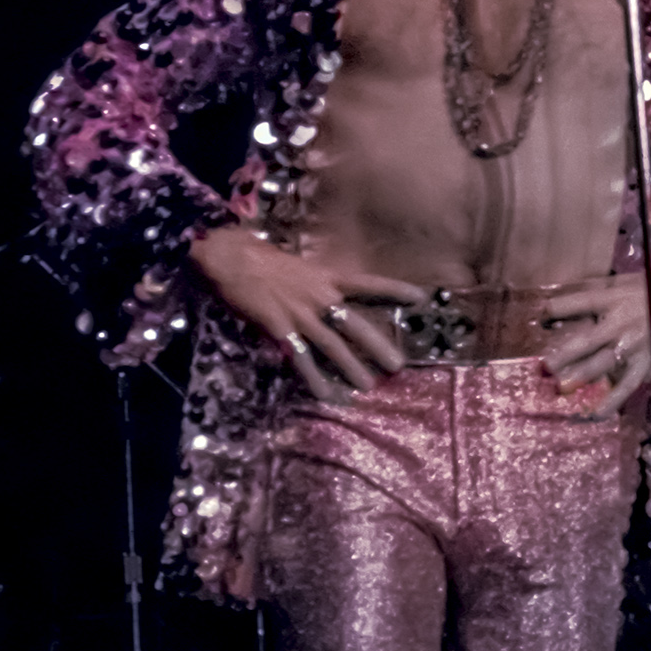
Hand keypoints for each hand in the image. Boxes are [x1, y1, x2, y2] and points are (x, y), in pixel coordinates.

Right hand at [188, 227, 423, 401]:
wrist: (229, 256)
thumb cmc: (261, 257)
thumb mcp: (298, 266)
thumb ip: (316, 284)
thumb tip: (331, 298)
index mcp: (326, 277)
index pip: (368, 283)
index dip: (394, 290)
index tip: (421, 298)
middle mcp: (319, 296)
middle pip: (355, 324)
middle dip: (377, 345)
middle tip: (398, 366)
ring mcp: (300, 314)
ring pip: (331, 345)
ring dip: (350, 367)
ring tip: (367, 386)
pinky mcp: (279, 329)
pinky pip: (299, 358)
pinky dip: (312, 377)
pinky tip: (325, 394)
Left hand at [539, 258, 650, 416]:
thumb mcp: (633, 278)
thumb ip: (607, 289)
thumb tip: (580, 295)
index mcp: (613, 296)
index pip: (574, 302)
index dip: (553, 309)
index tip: (539, 316)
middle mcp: (620, 321)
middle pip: (584, 339)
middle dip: (561, 354)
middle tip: (543, 366)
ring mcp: (635, 342)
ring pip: (601, 364)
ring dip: (579, 376)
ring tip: (560, 388)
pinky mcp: (650, 358)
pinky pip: (627, 384)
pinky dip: (612, 401)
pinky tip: (595, 413)